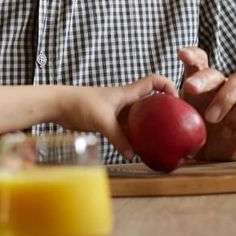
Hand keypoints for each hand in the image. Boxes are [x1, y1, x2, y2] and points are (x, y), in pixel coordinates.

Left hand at [59, 74, 177, 159]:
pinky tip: (137, 150)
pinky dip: (135, 137)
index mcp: (128, 92)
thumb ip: (119, 138)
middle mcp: (126, 100)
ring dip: (150, 126)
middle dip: (165, 110)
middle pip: (152, 101)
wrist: (58, 105)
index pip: (155, 81)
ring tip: (161, 141)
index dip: (169, 86)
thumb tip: (133, 154)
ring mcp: (118, 111)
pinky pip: (128, 129)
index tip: (177, 102)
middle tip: (175, 126)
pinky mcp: (110, 121)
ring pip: (141, 117)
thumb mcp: (102, 121)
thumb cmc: (79, 104)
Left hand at [178, 47, 235, 161]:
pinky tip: (227, 131)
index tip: (181, 55)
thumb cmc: (192, 135)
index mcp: (199, 82)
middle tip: (190, 88)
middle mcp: (219, 85)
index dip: (192, 54)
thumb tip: (143, 123)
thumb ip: (167, 117)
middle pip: (215, 72)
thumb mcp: (176, 124)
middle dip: (203, 78)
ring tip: (210, 118)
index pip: (198, 60)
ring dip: (224, 97)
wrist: (213, 157)